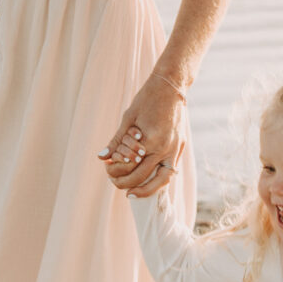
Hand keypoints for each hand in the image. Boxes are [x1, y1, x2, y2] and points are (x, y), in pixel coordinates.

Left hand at [101, 69, 185, 196]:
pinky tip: (148, 183)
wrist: (170, 87)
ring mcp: (174, 149)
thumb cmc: (146, 99)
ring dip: (146, 190)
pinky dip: (159, 180)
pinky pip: (170, 171)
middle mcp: (164, 148)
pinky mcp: (180, 147)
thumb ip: (117, 140)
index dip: (115, 170)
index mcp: (149, 140)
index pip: (129, 165)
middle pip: (142, 176)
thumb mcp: (128, 118)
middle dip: (126, 183)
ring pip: (162, 180)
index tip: (107, 169)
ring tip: (132, 193)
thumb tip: (102, 157)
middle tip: (115, 183)